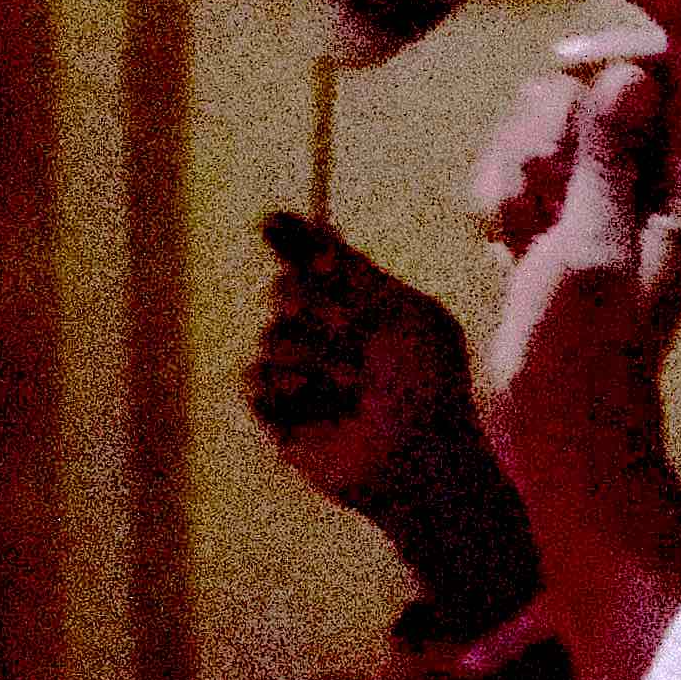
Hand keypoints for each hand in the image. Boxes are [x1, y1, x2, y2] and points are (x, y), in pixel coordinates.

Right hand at [246, 216, 482, 512]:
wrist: (421, 458)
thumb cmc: (427, 386)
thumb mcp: (404, 313)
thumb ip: (350, 268)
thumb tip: (284, 221)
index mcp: (361, 303)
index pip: (311, 258)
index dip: (290, 239)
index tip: (271, 226)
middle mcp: (326, 333)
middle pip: (284, 290)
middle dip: (318, 307)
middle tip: (354, 335)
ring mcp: (300, 373)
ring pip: (270, 336)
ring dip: (315, 357)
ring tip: (354, 387)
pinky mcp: (279, 414)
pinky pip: (253, 378)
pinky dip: (284, 385)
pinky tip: (314, 401)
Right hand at [472, 46, 680, 554]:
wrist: (553, 434)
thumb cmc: (585, 355)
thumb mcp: (594, 250)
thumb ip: (608, 159)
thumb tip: (629, 72)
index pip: (653, 74)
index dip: (600, 72)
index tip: (561, 94)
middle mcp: (645, 180)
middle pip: (580, 91)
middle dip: (541, 134)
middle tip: (536, 193)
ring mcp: (595, 197)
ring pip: (535, 127)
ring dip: (510, 173)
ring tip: (518, 235)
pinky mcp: (551, 219)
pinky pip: (510, 168)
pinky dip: (496, 202)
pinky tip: (502, 249)